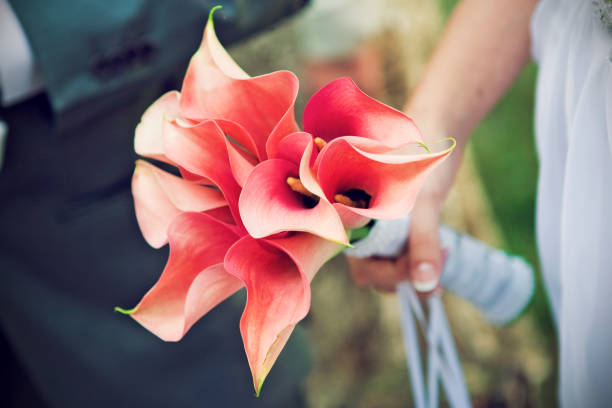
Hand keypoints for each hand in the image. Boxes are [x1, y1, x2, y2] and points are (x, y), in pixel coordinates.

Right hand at [346, 151, 450, 294]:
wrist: (431, 124)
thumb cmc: (417, 157)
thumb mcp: (424, 203)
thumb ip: (423, 245)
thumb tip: (426, 287)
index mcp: (351, 221)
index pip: (366, 271)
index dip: (396, 275)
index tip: (430, 269)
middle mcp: (358, 228)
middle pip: (376, 274)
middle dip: (406, 275)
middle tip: (440, 261)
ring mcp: (375, 225)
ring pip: (389, 264)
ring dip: (414, 268)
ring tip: (443, 254)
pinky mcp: (393, 221)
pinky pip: (401, 251)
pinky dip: (419, 255)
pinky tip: (441, 250)